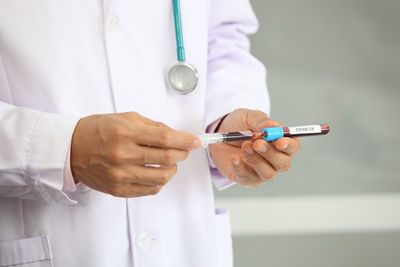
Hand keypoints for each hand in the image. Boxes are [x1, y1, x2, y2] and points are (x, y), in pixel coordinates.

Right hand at [71, 112, 199, 196]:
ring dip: (173, 168)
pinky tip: (158, 172)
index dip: (185, 140)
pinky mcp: (118, 189)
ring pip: (162, 177)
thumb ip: (152, 126)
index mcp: (125, 133)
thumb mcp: (125, 118)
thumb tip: (175, 134)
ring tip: (171, 162)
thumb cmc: (97, 130)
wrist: (70, 149)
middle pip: (167, 158)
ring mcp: (120, 175)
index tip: (196, 141)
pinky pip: (150, 190)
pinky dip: (160, 181)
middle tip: (184, 149)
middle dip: (183, 153)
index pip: (165, 138)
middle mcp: (123, 155)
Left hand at [209, 109, 300, 186]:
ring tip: (244, 146)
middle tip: (257, 143)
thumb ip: (261, 121)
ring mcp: (261, 171)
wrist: (218, 133)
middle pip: (283, 164)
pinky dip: (240, 168)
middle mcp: (274, 159)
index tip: (279, 141)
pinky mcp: (246, 178)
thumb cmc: (238, 124)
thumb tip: (273, 126)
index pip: (293, 147)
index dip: (289, 146)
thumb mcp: (249, 116)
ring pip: (268, 174)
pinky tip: (234, 158)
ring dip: (256, 160)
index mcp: (280, 142)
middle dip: (271, 154)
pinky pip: (248, 178)